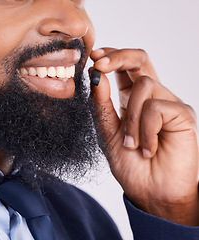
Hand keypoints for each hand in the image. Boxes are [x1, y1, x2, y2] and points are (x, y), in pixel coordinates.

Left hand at [90, 48, 198, 225]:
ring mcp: (169, 103)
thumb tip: (95, 76)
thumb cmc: (130, 165)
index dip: (110, 56)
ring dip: (131, 118)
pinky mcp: (183, 113)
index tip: (93, 57)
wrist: (150, 192)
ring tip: (132, 144)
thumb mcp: (107, 132)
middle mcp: (152, 97)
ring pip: (144, 85)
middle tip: (98, 63)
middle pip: (140, 60)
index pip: (124, 67)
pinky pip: (157, 107)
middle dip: (118, 56)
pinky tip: (148, 148)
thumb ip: (101, 105)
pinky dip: (146, 130)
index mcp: (132, 100)